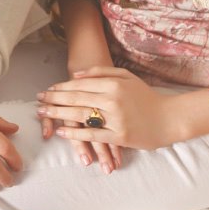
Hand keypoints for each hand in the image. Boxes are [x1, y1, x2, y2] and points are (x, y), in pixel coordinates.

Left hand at [37, 65, 177, 150]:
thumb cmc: (146, 96)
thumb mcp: (126, 77)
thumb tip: (77, 75)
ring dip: (59, 115)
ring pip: (81, 116)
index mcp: (113, 84)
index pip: (80, 85)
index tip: (47, 89)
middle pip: (76, 99)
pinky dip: (75, 134)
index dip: (60, 87)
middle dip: (54, 100)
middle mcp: (112, 100)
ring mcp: (116, 119)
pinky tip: (61, 133)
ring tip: (44, 114)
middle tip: (38, 101)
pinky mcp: (119, 136)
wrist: (169, 118)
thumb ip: (102, 72)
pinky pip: (92, 135)